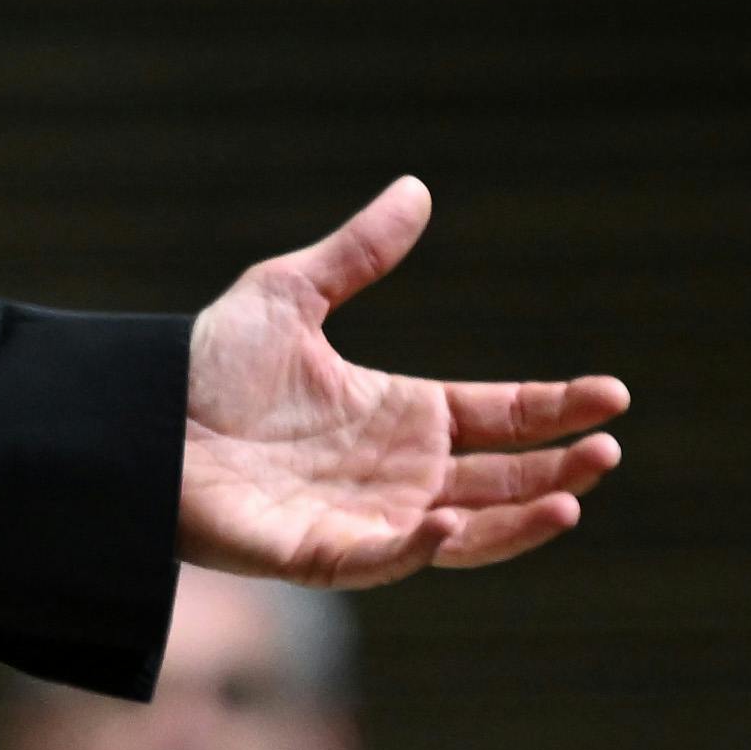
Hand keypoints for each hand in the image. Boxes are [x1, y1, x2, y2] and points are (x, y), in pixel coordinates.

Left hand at [179, 179, 624, 584]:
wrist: (138, 416)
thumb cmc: (206, 363)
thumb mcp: (290, 293)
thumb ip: (358, 253)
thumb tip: (417, 189)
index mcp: (401, 415)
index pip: (501, 417)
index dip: (556, 408)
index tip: (613, 395)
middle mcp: (397, 473)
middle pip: (501, 479)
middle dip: (559, 469)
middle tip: (609, 450)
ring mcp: (367, 518)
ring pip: (467, 532)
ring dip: (520, 520)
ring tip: (573, 500)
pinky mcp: (323, 555)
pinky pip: (385, 560)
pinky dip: (421, 548)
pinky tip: (453, 521)